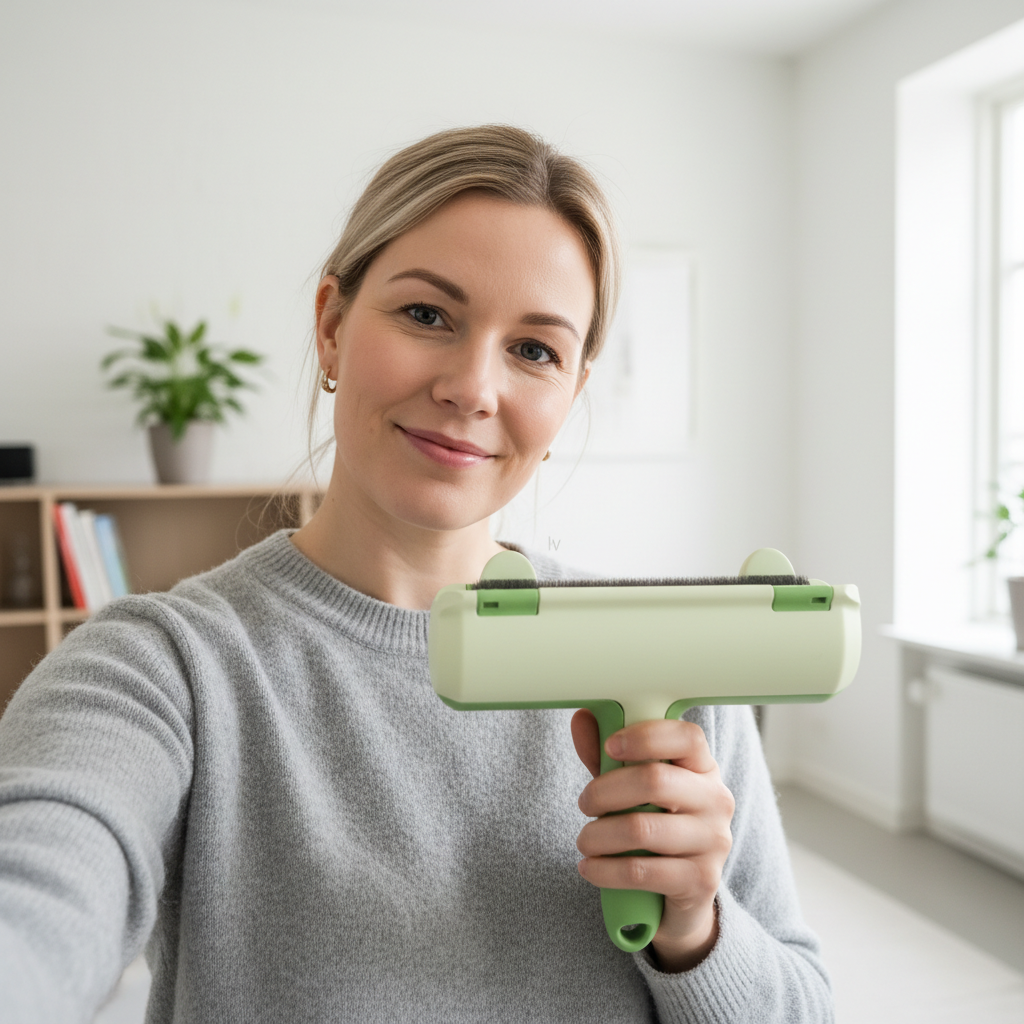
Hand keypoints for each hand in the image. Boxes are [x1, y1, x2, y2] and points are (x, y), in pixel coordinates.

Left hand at [570, 710, 734, 972]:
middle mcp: (716, 800)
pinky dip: (604, 870)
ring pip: (641, 829)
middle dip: (604, 791)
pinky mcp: (701, 880)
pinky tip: (590, 867)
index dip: (645, 736)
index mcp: (703, 768)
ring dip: (598, 835)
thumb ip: (608, 755)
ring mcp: (713, 841)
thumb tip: (582, 717)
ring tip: (584, 840)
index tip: (611, 744)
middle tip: (585, 803)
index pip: (687, 737)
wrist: (685, 889)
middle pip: (654, 780)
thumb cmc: (655, 823)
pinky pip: (640, 871)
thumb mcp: (633, 788)